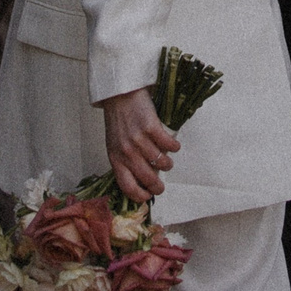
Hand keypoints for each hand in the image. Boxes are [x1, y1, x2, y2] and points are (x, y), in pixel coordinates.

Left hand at [99, 87, 179, 202]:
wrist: (119, 94)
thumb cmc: (118, 120)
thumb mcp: (115, 144)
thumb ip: (125, 161)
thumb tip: (142, 180)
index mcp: (116, 158)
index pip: (128, 186)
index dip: (140, 195)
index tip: (148, 196)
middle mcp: (127, 151)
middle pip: (148, 178)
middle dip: (158, 187)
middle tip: (162, 186)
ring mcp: (139, 140)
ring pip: (162, 162)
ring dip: (168, 164)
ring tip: (167, 159)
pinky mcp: (151, 127)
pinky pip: (169, 145)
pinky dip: (174, 147)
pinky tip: (173, 145)